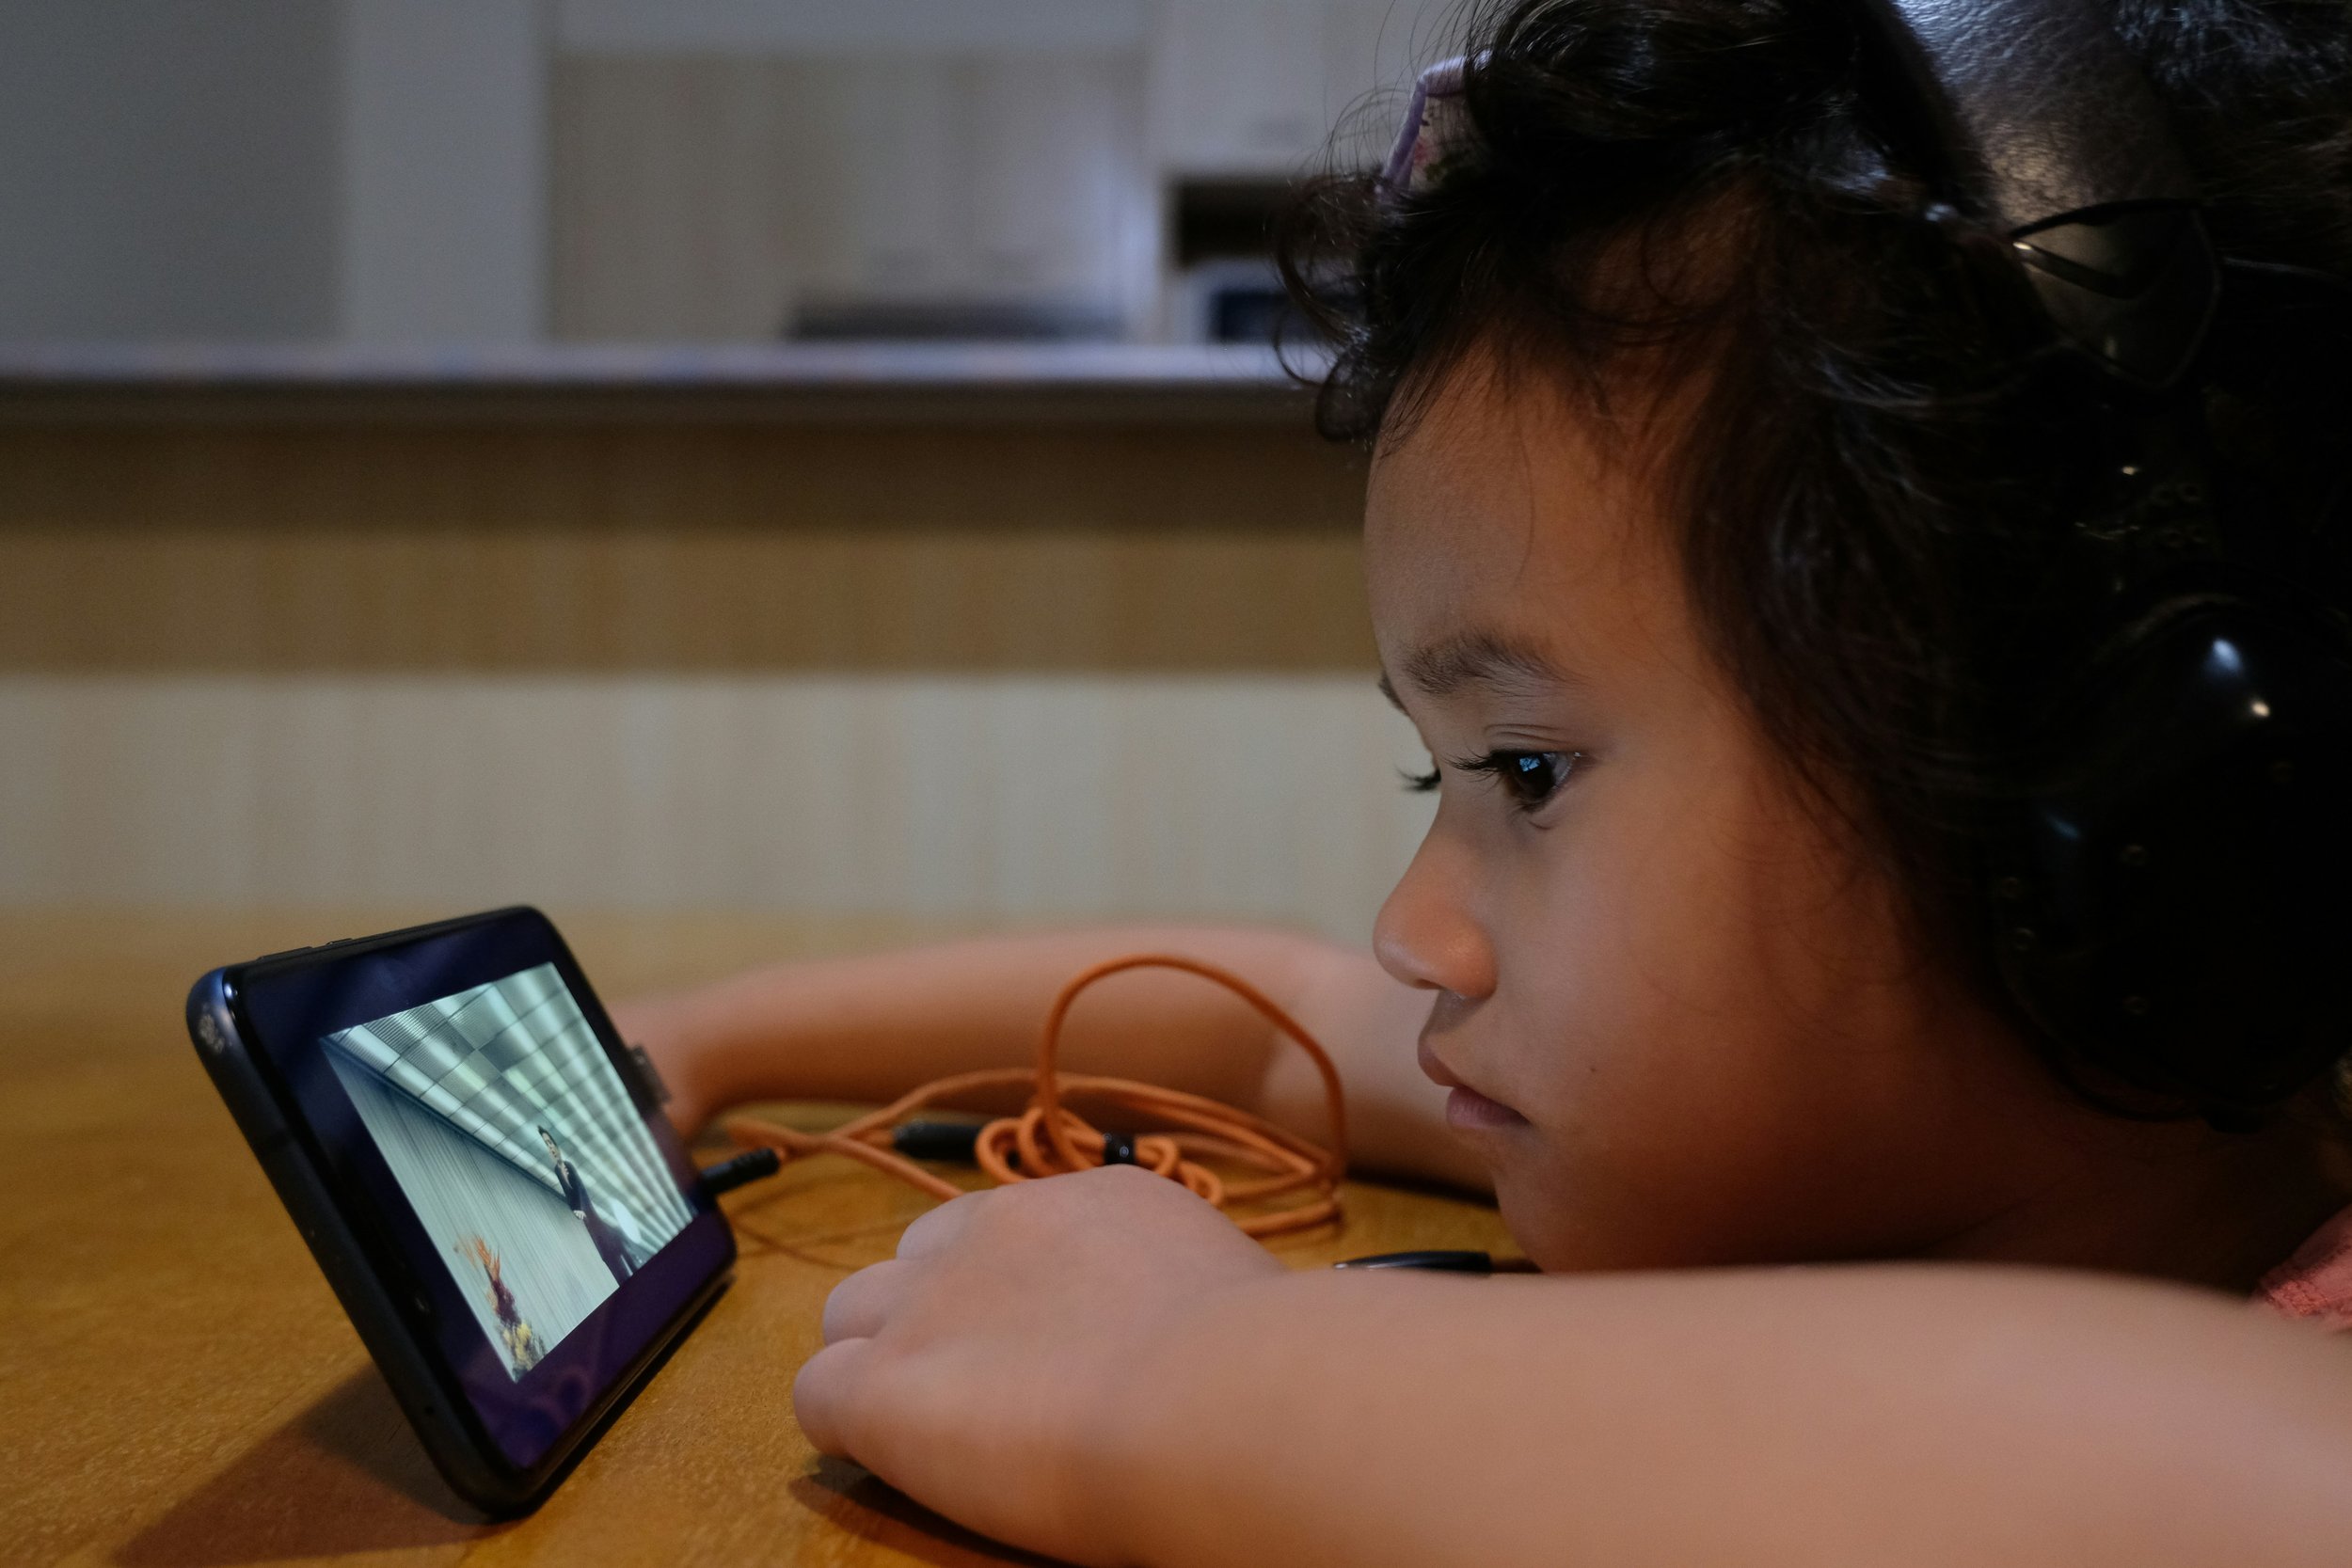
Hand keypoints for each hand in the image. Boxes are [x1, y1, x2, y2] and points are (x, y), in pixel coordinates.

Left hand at [793, 1165, 1284, 1563]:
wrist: (1220, 1399)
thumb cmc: (1264, 1365)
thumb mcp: (1231, 1290)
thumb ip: (1181, 1293)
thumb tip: (1197, 1330)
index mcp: (1088, 1201)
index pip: (1001, 1230)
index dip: (1002, 1294)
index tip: (1037, 1347)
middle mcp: (996, 1228)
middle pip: (912, 1262)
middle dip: (928, 1319)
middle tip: (980, 1395)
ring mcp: (930, 1302)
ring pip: (848, 1318)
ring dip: (877, 1366)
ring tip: (932, 1435)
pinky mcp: (883, 1384)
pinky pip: (815, 1395)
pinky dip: (847, 1431)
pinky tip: (899, 1463)